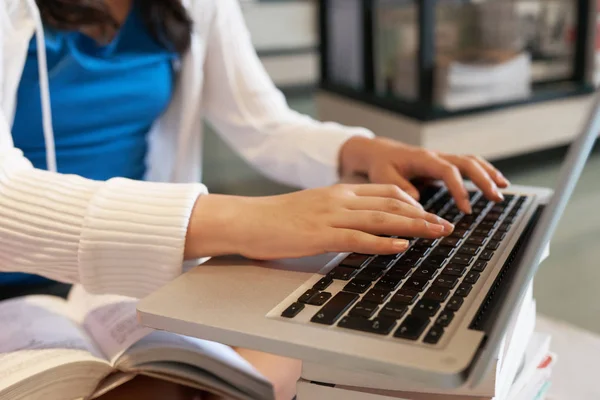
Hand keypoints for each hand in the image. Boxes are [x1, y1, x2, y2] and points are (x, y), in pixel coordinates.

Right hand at [185, 185, 454, 259]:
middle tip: (446, 225)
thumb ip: (337, 212)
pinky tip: (401, 248)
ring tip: (437, 234)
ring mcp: (331, 216)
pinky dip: (383, 243)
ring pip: (381, 219)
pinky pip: (358, 238)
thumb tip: (359, 225)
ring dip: (414, 227)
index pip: (386, 191)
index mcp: (339, 192)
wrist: (247, 219)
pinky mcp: (320, 235)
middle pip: (391, 204)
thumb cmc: (276, 218)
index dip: (413, 202)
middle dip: (423, 215)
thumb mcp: (312, 207)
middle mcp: (340, 199)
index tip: (430, 213)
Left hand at [339, 137, 509, 213]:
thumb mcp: (383, 177)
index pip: (448, 171)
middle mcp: (436, 156)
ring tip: (503, 188)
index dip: (459, 189)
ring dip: (489, 173)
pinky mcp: (444, 164)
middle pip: (467, 163)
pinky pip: (469, 165)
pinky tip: (496, 182)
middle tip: (496, 198)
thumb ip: (400, 188)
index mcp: (423, 159)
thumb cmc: (381, 165)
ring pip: (472, 161)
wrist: (379, 152)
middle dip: (483, 180)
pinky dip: (484, 172)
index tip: (466, 209)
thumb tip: (419, 201)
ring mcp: (442, 158)